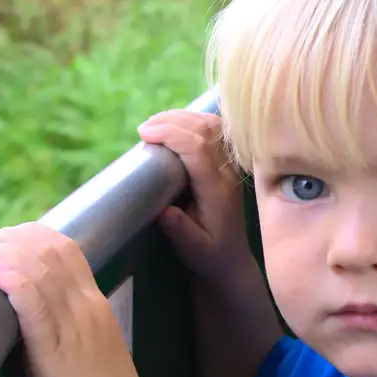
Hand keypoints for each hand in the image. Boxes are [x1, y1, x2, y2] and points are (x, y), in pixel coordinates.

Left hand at [0, 223, 154, 376]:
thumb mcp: (92, 348)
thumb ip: (69, 325)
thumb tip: (34, 313)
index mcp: (96, 305)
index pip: (68, 251)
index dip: (35, 235)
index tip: (9, 239)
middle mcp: (87, 308)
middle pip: (52, 252)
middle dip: (14, 239)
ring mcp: (74, 329)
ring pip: (41, 272)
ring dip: (7, 254)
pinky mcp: (56, 353)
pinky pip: (35, 307)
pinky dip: (15, 283)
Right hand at [138, 110, 255, 286]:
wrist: (232, 259)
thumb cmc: (209, 255)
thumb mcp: (194, 250)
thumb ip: (181, 231)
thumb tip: (165, 212)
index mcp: (218, 191)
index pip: (198, 149)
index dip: (171, 134)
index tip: (145, 135)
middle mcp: (228, 172)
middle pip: (205, 130)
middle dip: (172, 121)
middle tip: (144, 129)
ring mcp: (231, 165)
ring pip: (213, 125)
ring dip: (183, 117)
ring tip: (155, 124)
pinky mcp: (229, 162)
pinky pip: (217, 130)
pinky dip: (194, 120)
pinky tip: (176, 125)